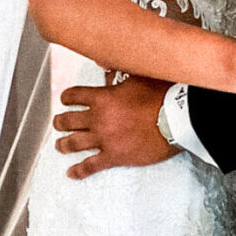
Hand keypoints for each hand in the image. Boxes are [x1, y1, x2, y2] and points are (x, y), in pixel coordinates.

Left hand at [54, 77, 174, 178]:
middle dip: (60, 122)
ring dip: (63, 144)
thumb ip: (119, 71)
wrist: (177, 120)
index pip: (74, 95)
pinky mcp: (114, 156)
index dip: (67, 97)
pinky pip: (90, 165)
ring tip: (59, 146)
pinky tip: (71, 172)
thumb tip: (105, 63)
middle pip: (68, 121)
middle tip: (58, 123)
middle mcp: (98, 118)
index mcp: (102, 98)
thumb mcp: (138, 77)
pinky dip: (78, 170)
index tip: (65, 99)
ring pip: (74, 143)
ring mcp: (104, 139)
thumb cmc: (162, 95)